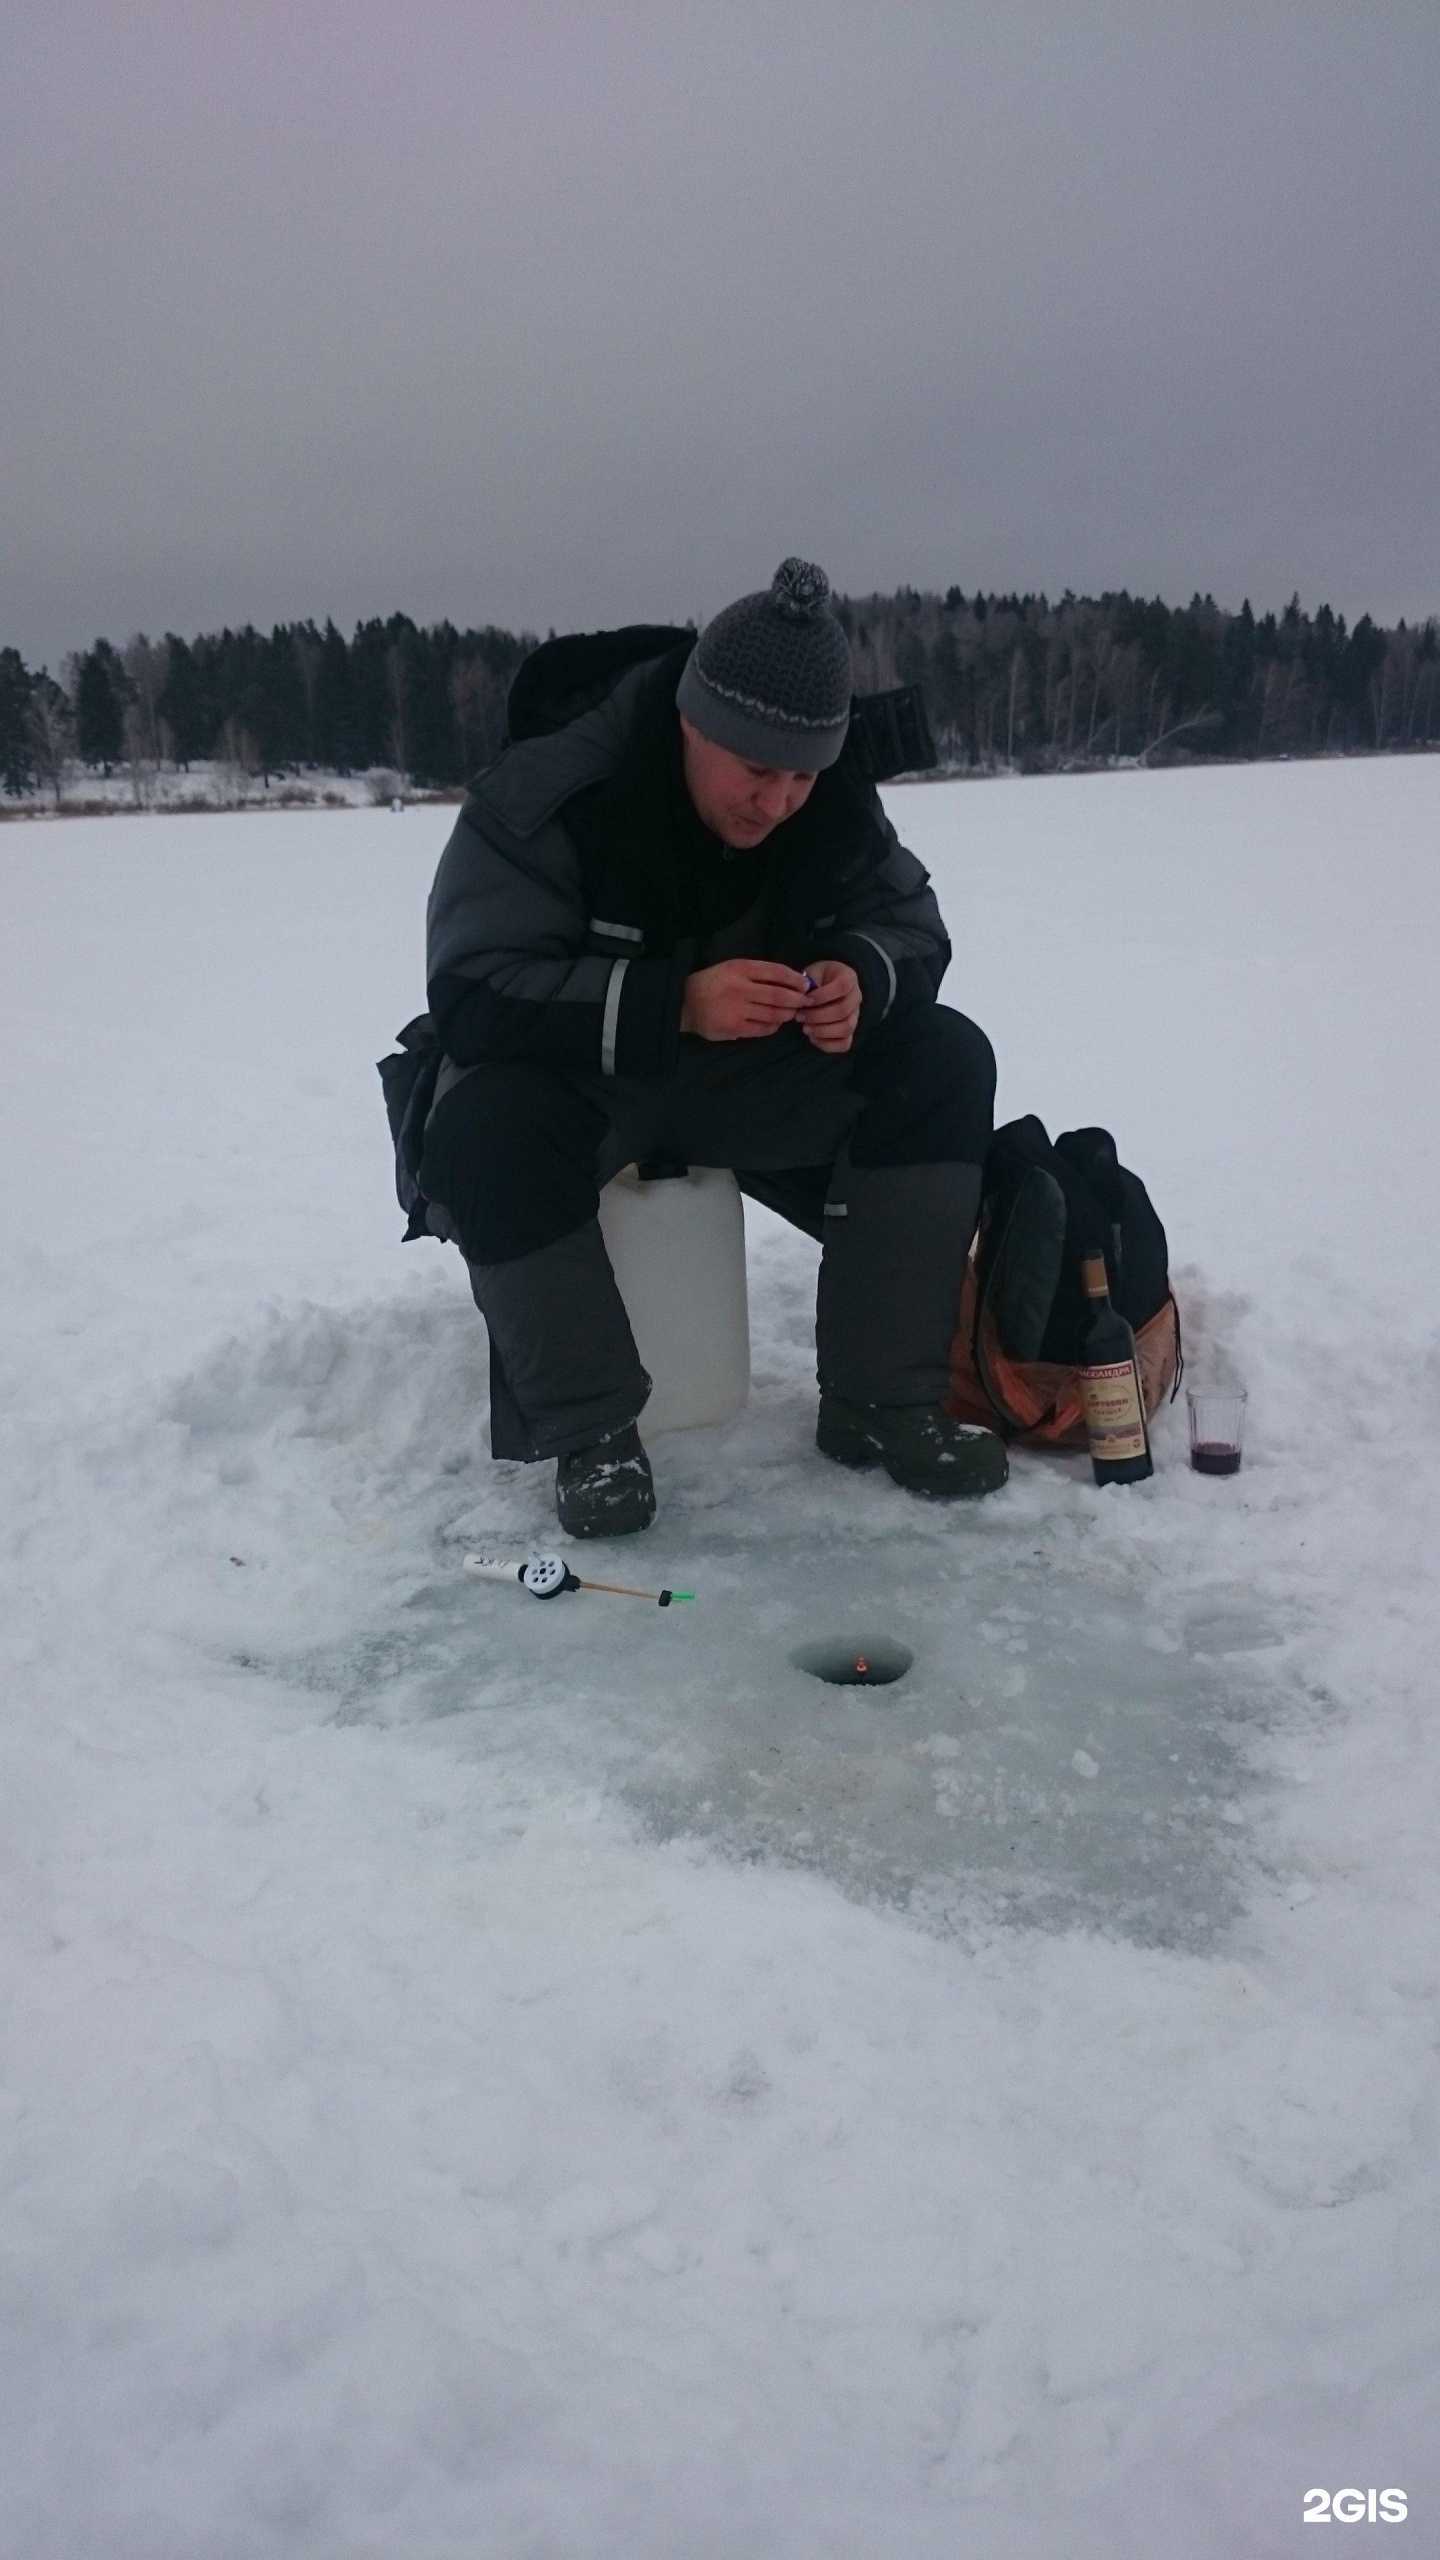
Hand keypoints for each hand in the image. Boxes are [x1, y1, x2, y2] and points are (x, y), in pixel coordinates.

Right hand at [680, 959, 808, 1040]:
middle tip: (805, 1003)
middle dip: (797, 1000)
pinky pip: (763, 1029)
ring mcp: (736, 1010)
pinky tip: (774, 1023)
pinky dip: (774, 1027)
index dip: (796, 979)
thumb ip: (759, 973)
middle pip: (779, 995)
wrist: (686, 1003)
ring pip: (774, 1014)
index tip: (806, 985)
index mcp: (740, 968)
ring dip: (787, 1014)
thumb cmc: (715, 983)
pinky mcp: (734, 1028)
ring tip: (791, 1013)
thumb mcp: (734, 969)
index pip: (776, 972)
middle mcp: (739, 988)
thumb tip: (793, 981)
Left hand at [799, 958, 861, 1053]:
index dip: (823, 995)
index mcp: (848, 977)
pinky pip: (844, 1044)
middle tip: (799, 1016)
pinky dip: (826, 1044)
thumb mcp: (811, 973)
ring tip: (805, 1028)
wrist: (819, 987)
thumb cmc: (814, 979)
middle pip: (843, 1011)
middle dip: (817, 1016)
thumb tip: (802, 999)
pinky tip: (813, 1037)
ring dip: (822, 1031)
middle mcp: (856, 997)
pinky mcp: (849, 1032)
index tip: (805, 1000)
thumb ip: (807, 983)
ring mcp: (855, 1016)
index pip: (842, 987)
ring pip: (845, 1029)